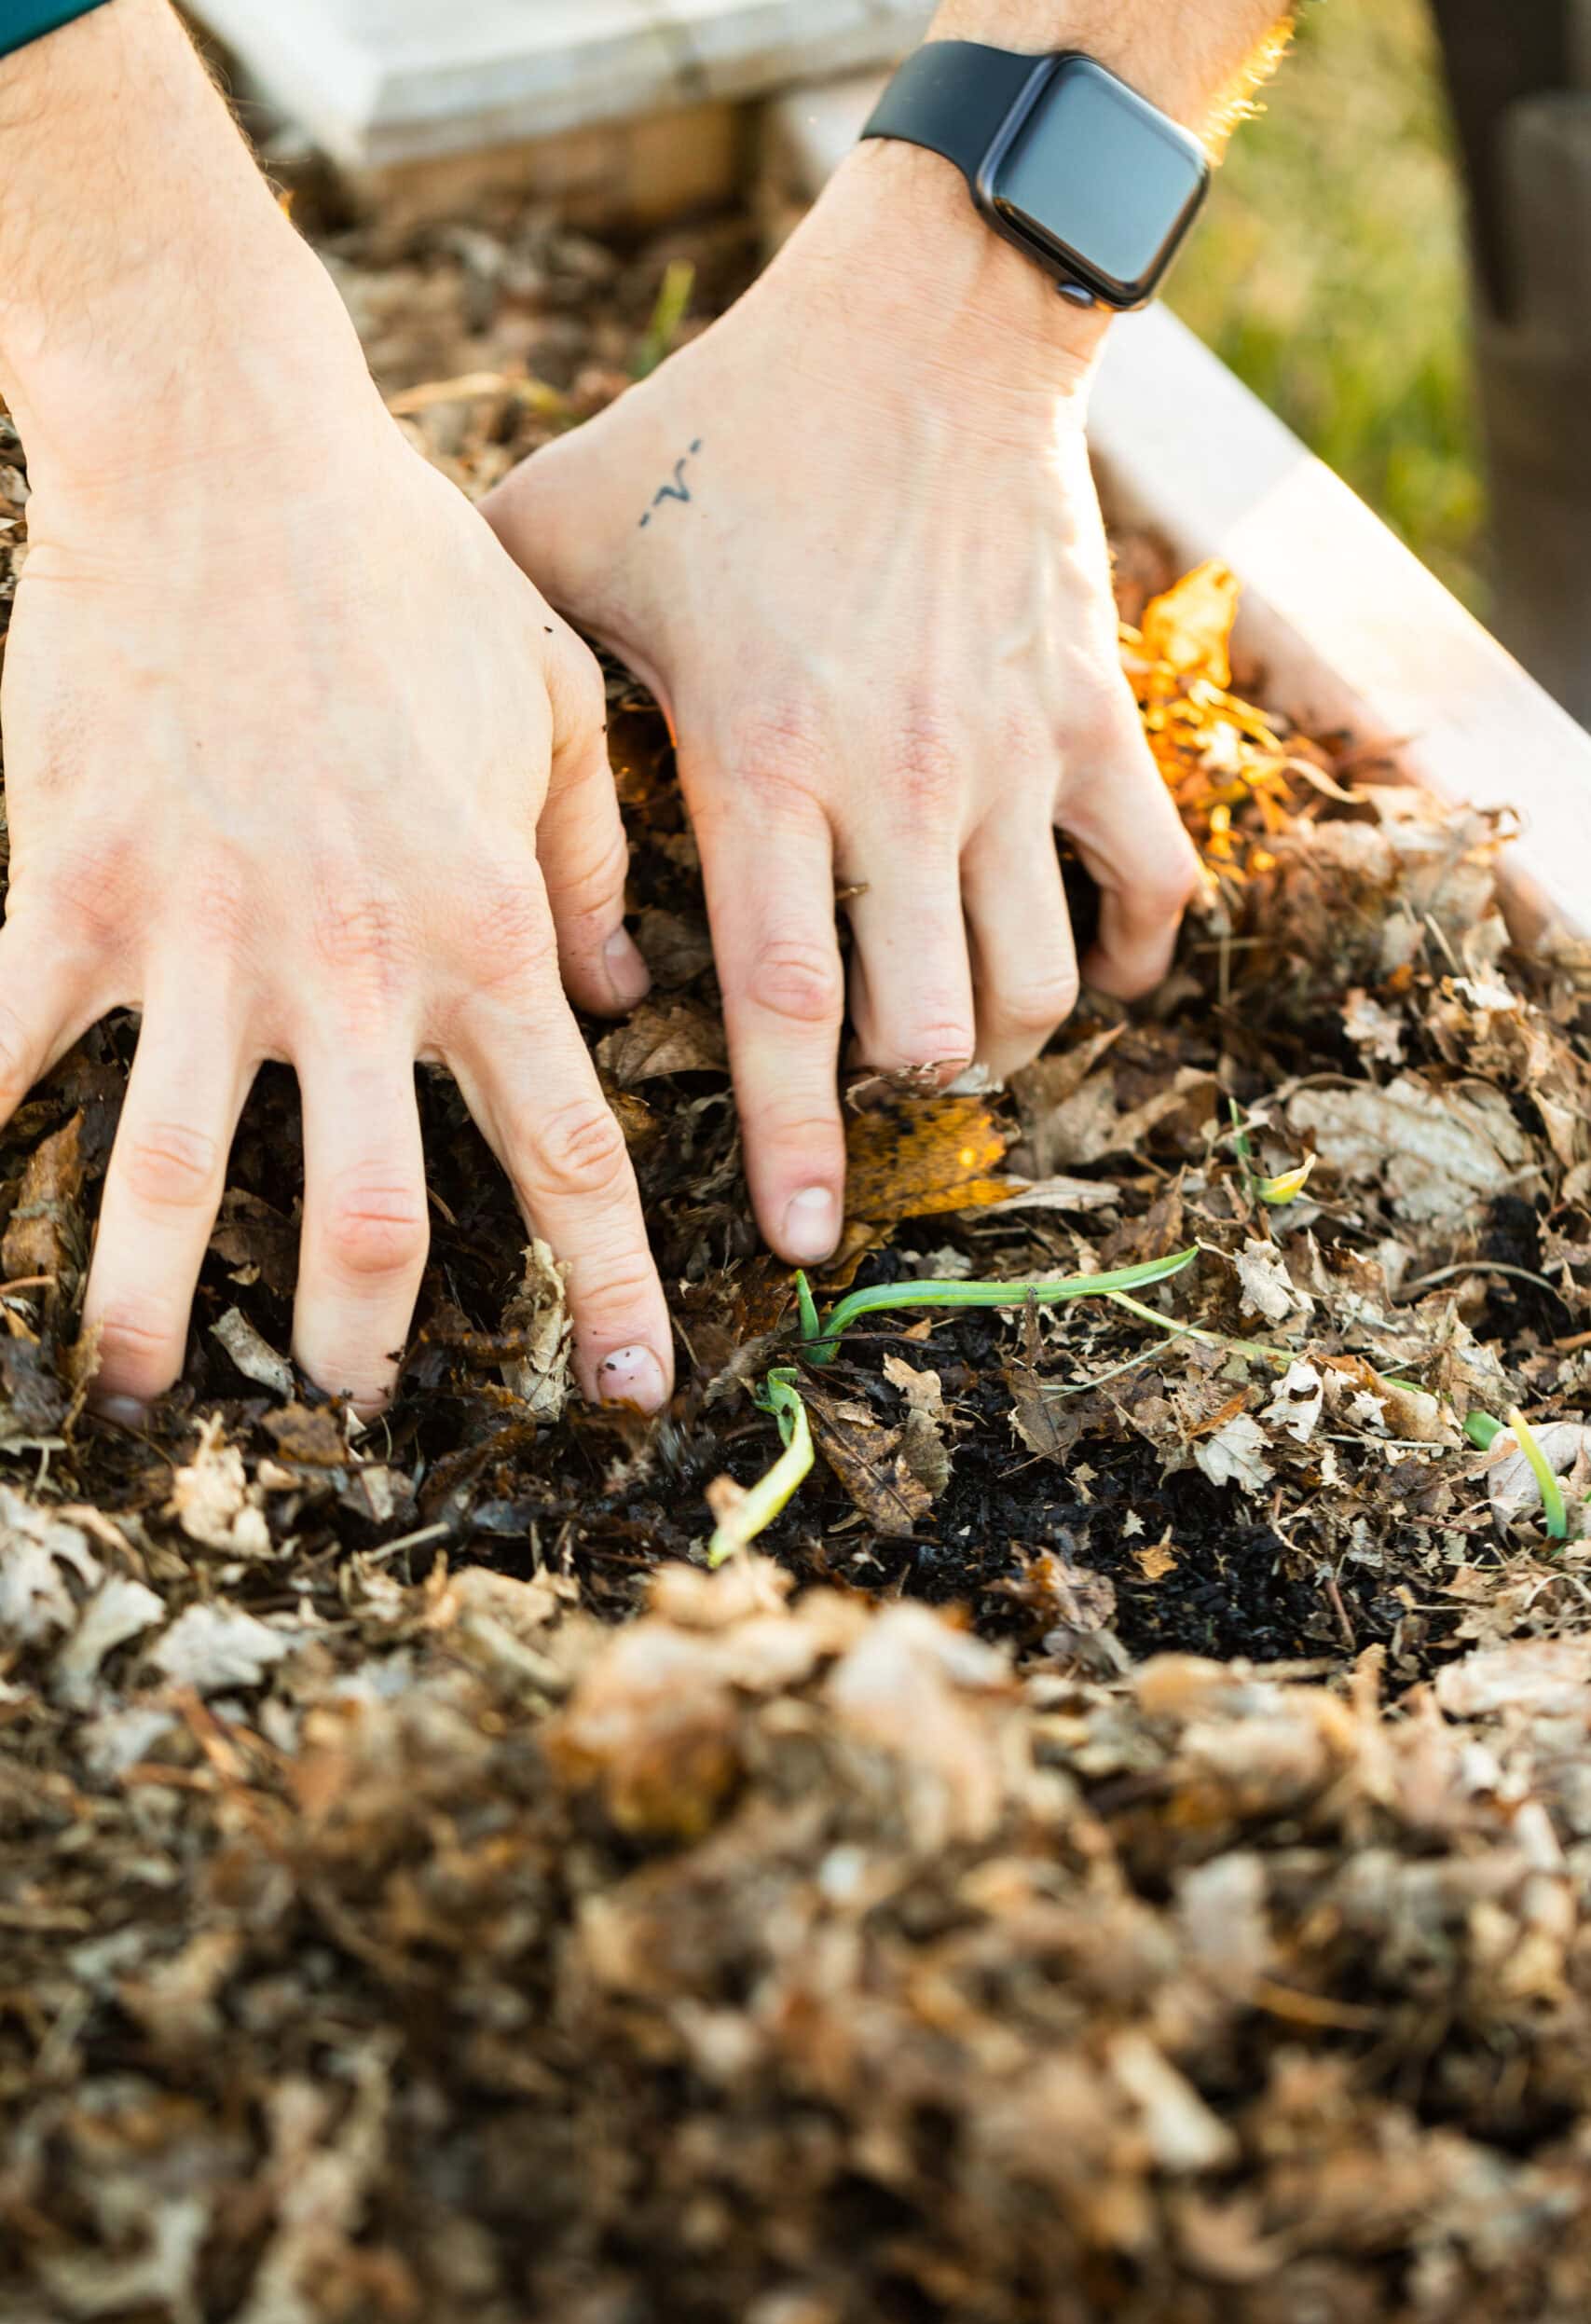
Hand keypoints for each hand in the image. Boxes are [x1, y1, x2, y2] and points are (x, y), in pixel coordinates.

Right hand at [3, 390, 671, 1420]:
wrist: (222, 443)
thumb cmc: (402, 566)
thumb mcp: (550, 702)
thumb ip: (588, 868)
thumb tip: (622, 1000)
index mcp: (483, 928)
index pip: (567, 1150)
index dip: (607, 1284)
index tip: (631, 1386)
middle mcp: (350, 964)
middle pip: (369, 1216)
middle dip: (364, 1336)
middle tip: (353, 1399)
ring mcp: (198, 936)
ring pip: (176, 1176)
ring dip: (155, 1300)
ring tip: (144, 1385)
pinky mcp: (66, 887)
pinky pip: (3, 1047)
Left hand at [483, 141, 1200, 1267]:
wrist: (922, 322)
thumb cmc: (722, 435)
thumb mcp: (566, 536)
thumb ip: (517, 702)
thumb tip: (509, 881)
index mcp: (763, 760)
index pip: (784, 1005)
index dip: (790, 1143)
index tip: (799, 1246)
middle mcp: (900, 783)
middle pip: (927, 1024)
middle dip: (893, 1095)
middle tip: (858, 1088)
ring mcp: (1014, 755)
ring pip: (1037, 983)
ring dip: (998, 1040)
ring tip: (950, 1029)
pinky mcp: (1096, 718)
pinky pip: (1151, 885)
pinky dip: (1128, 956)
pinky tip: (1086, 966)